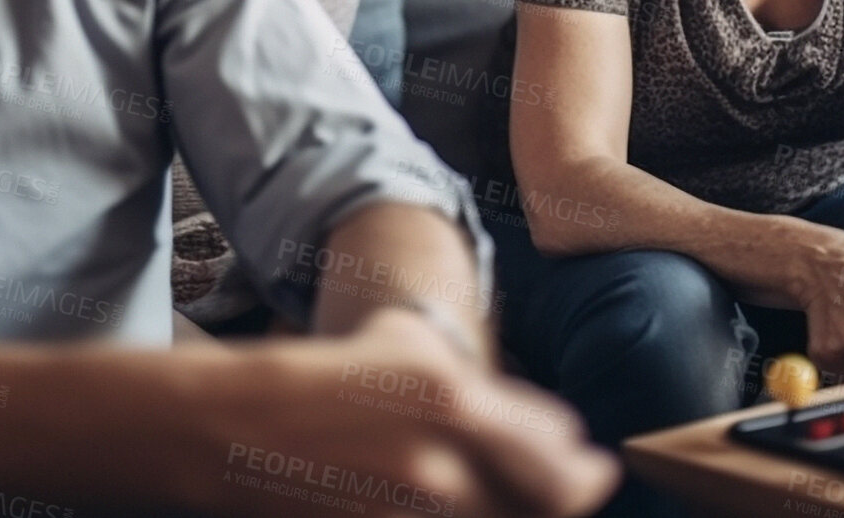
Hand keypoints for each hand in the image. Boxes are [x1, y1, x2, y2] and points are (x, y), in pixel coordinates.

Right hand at [199, 308, 620, 517]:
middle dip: (574, 493)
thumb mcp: (406, 343)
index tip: (592, 463)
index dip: (576, 458)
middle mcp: (445, 457)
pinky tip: (479, 510)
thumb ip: (472, 378)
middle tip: (591, 486)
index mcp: (452, 395)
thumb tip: (539, 421)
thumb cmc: (337, 370)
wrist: (251, 421)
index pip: (548, 442)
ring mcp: (417, 506)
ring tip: (542, 504)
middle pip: (544, 497)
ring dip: (524, 511)